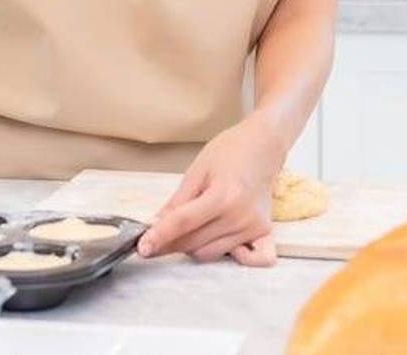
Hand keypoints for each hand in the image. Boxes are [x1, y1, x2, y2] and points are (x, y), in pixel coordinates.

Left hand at [137, 114, 285, 264]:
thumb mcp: (197, 171)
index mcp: (223, 196)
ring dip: (192, 247)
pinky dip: (232, 258)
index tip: (142, 247)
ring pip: (210, 254)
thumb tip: (155, 226)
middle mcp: (241, 216)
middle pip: (194, 243)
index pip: (183, 223)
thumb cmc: (231, 151)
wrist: (263, 146)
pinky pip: (248, 259)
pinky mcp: (263, 232)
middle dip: (170, 243)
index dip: (159, 236)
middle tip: (157, 236)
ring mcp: (254, 227)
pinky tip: (219, 243)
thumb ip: (177, 203)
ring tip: (190, 227)